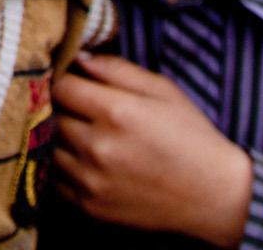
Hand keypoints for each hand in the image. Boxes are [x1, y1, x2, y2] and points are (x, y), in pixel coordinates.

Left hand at [53, 50, 251, 247]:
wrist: (214, 197)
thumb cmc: (190, 137)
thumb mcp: (162, 91)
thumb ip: (116, 69)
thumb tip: (78, 55)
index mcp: (116, 112)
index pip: (61, 86)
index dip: (62, 79)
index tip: (70, 81)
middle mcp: (98, 146)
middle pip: (50, 115)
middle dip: (58, 107)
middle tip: (74, 107)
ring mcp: (91, 179)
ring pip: (47, 147)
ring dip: (57, 137)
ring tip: (79, 133)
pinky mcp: (89, 205)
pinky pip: (53, 178)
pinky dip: (61, 167)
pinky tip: (82, 160)